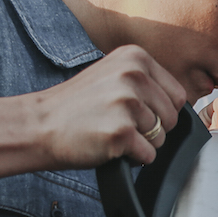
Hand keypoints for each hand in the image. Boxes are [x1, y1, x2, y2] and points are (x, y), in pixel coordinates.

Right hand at [30, 45, 188, 167]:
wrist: (38, 125)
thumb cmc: (75, 106)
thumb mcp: (112, 75)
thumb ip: (145, 82)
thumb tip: (179, 103)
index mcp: (136, 57)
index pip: (177, 95)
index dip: (161, 112)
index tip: (137, 114)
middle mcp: (134, 75)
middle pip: (172, 118)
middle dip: (153, 130)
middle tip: (120, 125)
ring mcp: (128, 103)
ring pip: (161, 138)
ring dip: (140, 144)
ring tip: (111, 132)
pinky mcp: (122, 132)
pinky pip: (148, 155)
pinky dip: (132, 159)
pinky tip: (108, 145)